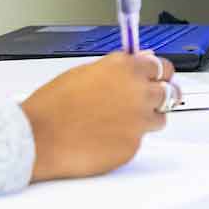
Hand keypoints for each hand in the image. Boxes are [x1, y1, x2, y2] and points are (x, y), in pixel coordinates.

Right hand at [21, 51, 175, 182]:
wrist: (38, 137)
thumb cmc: (52, 105)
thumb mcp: (84, 72)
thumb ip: (117, 68)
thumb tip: (138, 62)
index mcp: (126, 69)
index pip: (162, 66)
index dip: (158, 73)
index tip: (156, 77)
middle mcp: (138, 93)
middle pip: (169, 92)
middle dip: (160, 95)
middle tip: (148, 100)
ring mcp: (138, 121)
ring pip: (159, 119)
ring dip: (147, 118)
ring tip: (120, 121)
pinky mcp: (133, 146)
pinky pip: (139, 141)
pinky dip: (127, 139)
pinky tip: (105, 137)